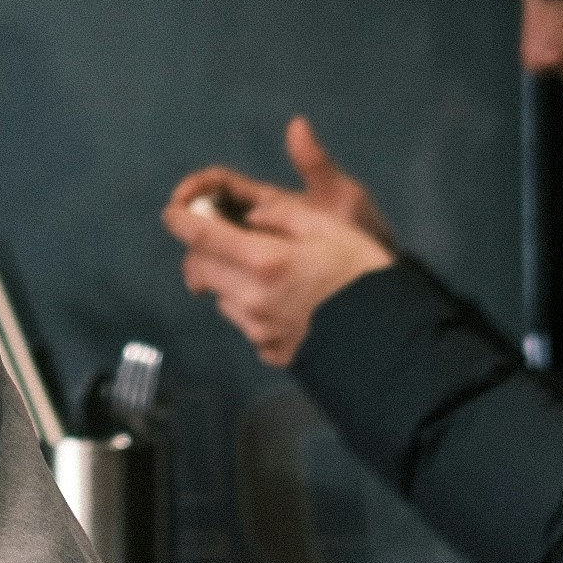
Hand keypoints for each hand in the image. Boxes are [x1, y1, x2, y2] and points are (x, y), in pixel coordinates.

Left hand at [161, 115, 395, 369]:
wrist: (389, 336)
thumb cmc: (362, 271)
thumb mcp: (327, 225)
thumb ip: (278, 215)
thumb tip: (246, 216)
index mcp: (264, 261)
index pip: (200, 237)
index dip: (179, 219)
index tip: (173, 211)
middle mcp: (252, 299)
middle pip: (199, 270)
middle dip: (202, 250)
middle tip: (222, 237)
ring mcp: (259, 330)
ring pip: (220, 298)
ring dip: (227, 279)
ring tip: (265, 270)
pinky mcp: (270, 351)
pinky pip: (245, 323)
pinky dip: (250, 306)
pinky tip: (282, 300)